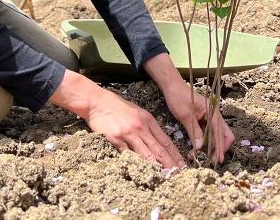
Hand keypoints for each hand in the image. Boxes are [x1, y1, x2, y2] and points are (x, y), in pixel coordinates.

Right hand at [49, 70, 184, 168]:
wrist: (97, 101)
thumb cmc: (116, 106)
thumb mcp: (136, 112)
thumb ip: (146, 126)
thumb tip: (156, 141)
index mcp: (148, 120)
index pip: (165, 140)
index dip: (175, 154)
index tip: (182, 165)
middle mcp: (141, 127)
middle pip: (159, 149)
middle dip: (170, 164)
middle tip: (178, 175)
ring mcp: (128, 133)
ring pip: (146, 154)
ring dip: (156, 167)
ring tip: (164, 177)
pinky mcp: (116, 139)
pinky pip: (128, 154)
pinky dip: (135, 164)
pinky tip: (141, 172)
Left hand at [163, 80, 234, 163]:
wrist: (172, 86)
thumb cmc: (178, 97)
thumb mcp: (185, 115)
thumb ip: (194, 131)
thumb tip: (200, 147)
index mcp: (213, 112)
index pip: (221, 133)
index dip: (220, 147)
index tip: (218, 160)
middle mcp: (214, 115)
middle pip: (224, 135)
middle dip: (220, 148)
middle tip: (212, 161)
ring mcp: (210, 117)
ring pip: (216, 135)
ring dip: (212, 146)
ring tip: (203, 157)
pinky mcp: (203, 120)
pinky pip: (208, 133)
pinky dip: (206, 142)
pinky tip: (198, 149)